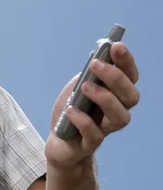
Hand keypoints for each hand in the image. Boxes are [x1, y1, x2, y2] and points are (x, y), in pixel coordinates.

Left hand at [45, 42, 139, 167]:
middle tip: (95, 65)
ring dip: (104, 98)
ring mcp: (105, 129)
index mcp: (116, 94)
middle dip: (115, 77)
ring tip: (84, 87)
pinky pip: (94, 134)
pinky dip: (82, 120)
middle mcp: (116, 112)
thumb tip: (98, 55)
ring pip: (120, 117)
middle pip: (131, 96)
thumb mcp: (78, 87)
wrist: (59, 140)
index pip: (131, 77)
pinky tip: (70, 109)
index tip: (117, 46)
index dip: (126, 62)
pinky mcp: (90, 143)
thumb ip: (89, 74)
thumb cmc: (73, 109)